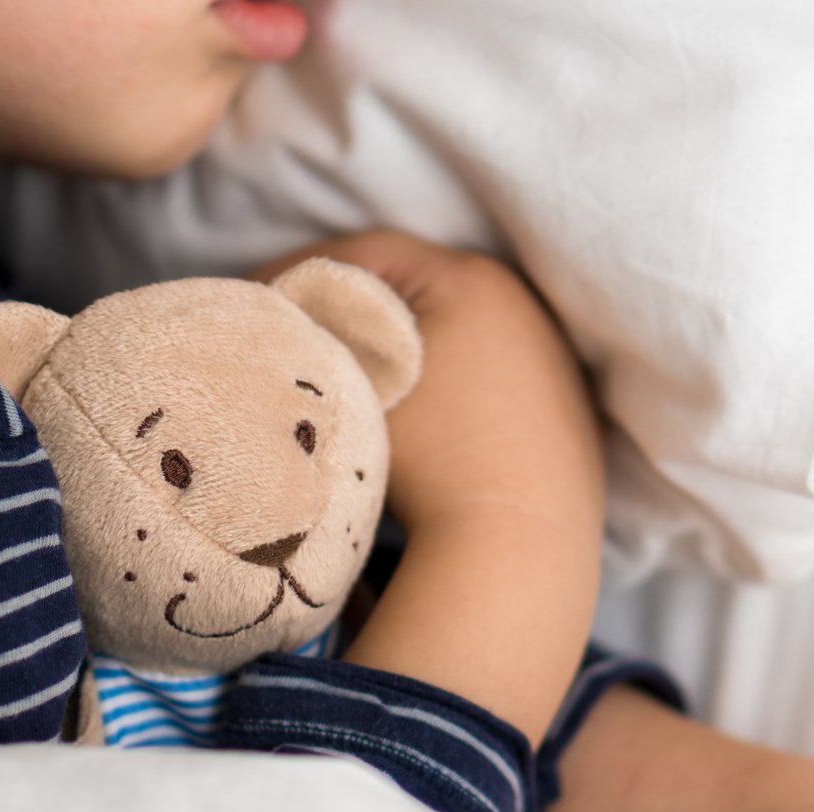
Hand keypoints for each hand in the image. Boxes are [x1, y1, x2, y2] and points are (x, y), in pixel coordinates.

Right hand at [248, 231, 603, 744]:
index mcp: (471, 278)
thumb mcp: (352, 387)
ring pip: (448, 336)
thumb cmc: (428, 461)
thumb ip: (308, 338)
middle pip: (410, 292)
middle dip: (346, 313)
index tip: (250, 303)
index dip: (296, 274)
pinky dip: (439, 389)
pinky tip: (404, 423)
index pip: (364, 256)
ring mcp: (550, 360)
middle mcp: (521, 305)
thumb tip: (272, 319)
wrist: (516, 551)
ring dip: (394, 352)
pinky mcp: (563, 414)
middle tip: (286, 338)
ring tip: (337, 383)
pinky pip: (483, 382)